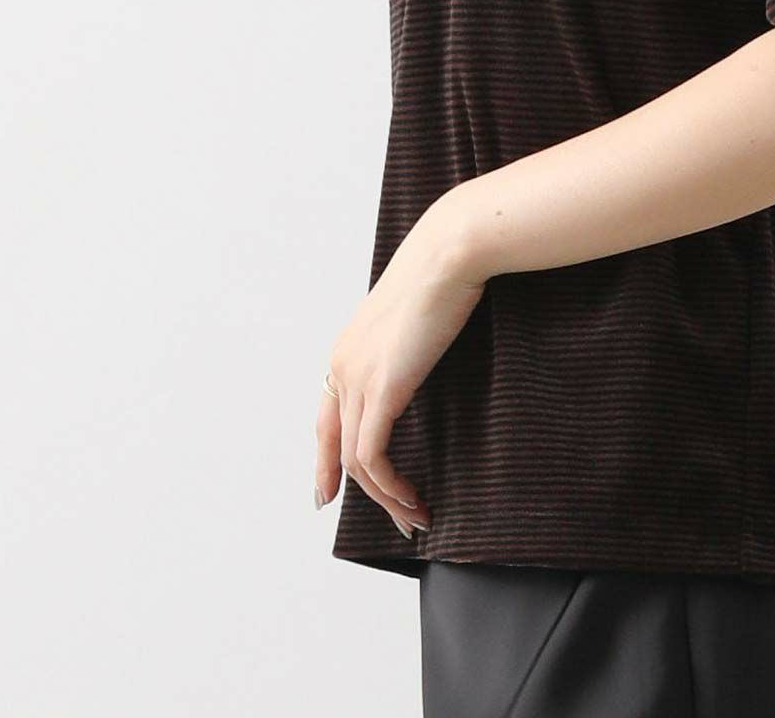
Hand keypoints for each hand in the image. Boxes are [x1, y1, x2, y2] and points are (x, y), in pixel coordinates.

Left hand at [315, 204, 485, 535]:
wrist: (449, 254)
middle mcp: (342, 367)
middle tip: (396, 519)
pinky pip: (372, 456)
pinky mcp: (380, 388)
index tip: (326, 495)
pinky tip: (412, 497)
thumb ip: (406, 345)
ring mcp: (357, 377)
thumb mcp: (415, 317)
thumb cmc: (444, 274)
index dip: (324, 462)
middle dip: (364, 492)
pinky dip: (390, 485)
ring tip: (416, 515)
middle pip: (338, 447)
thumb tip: (418, 359)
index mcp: (347, 350)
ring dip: (386, 497)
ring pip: (356, 461)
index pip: (326, 419)